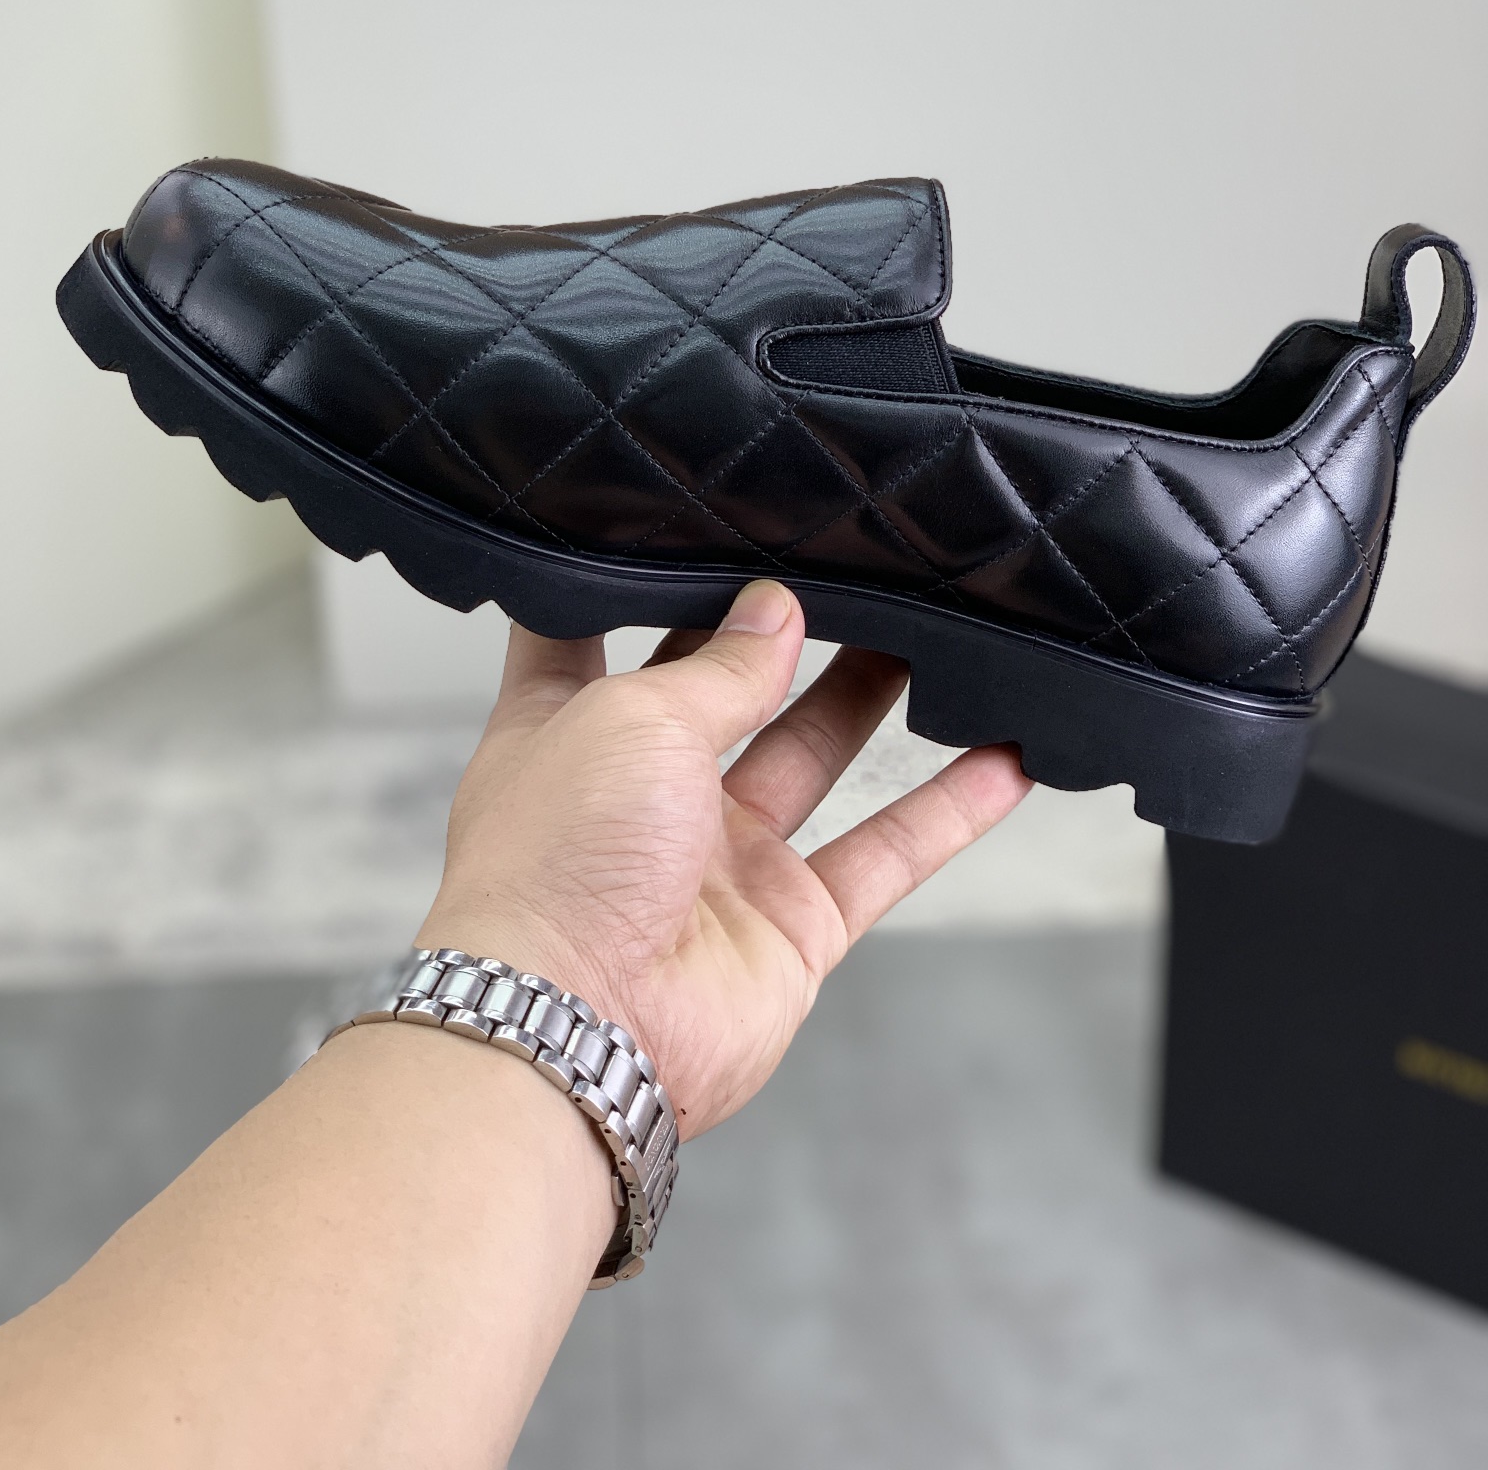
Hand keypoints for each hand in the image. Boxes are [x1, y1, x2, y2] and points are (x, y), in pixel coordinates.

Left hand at [419, 580, 1031, 1137]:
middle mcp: (641, 793)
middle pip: (722, 689)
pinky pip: (883, 855)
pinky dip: (946, 812)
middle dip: (777, 632)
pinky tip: (1003, 760)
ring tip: (930, 623)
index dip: (623, 580)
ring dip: (869, 696)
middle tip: (844, 566)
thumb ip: (718, 667)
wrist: (575, 1033)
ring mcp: (718, 862)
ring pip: (813, 756)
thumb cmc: (555, 867)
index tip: (674, 525)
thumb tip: (775, 612)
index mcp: (566, 731)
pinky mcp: (790, 927)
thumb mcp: (632, 718)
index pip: (586, 634)